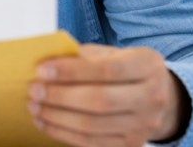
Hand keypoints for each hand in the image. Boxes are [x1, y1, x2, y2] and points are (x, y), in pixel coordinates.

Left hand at [28, 44, 189, 146]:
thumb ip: (84, 56)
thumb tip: (45, 65)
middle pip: (100, 101)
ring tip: (34, 107)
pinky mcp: (131, 145)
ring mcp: (144, 125)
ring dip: (57, 117)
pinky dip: (63, 133)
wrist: (158, 96)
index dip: (72, 71)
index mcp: (147, 65)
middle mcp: (152, 97)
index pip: (108, 69)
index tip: (42, 70)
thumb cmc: (123, 68)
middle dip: (61, 96)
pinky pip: (92, 143)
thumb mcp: (111, 53)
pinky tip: (45, 122)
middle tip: (34, 90)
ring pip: (94, 126)